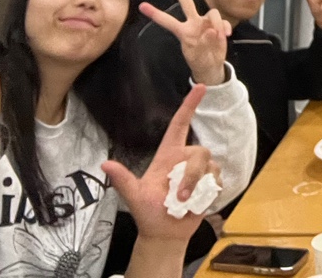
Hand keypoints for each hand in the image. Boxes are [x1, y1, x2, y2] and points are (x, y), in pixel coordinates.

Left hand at [102, 84, 218, 242]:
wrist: (165, 234)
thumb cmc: (148, 213)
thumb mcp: (134, 196)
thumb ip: (123, 179)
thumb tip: (105, 164)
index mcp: (168, 155)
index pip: (180, 124)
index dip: (190, 105)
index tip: (201, 87)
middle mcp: (184, 159)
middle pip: (199, 151)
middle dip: (192, 174)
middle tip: (180, 196)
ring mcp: (198, 171)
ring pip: (209, 166)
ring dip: (197, 186)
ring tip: (185, 203)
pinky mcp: (209, 183)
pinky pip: (216, 179)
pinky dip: (207, 192)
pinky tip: (197, 202)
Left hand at [140, 0, 230, 85]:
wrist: (211, 66)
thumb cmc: (199, 60)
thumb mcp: (197, 56)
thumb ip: (203, 44)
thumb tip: (211, 31)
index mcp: (183, 32)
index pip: (167, 21)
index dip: (156, 14)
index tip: (142, 6)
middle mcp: (193, 23)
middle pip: (186, 3)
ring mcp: (206, 23)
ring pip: (212, 13)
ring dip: (218, 24)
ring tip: (220, 37)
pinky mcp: (219, 25)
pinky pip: (223, 22)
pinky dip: (225, 28)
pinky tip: (226, 35)